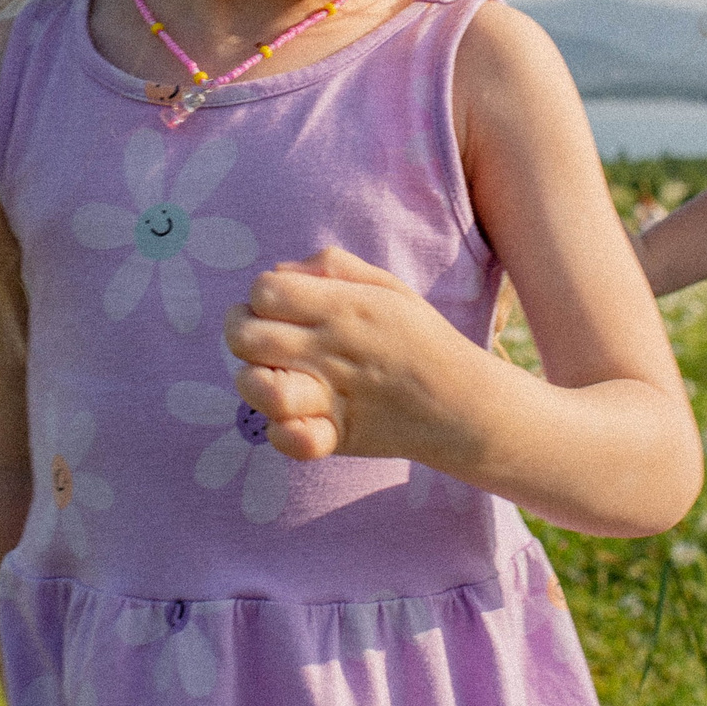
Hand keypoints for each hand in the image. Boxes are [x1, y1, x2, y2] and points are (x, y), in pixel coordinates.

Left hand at [222, 246, 486, 467]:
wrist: (465, 405)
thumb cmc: (420, 339)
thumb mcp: (387, 286)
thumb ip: (332, 266)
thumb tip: (279, 270)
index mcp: (344, 307)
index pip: (264, 290)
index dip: (261, 295)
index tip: (280, 307)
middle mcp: (332, 348)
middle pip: (244, 335)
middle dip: (241, 332)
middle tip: (264, 339)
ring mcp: (332, 396)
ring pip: (255, 386)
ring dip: (253, 380)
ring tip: (274, 376)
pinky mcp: (336, 437)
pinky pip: (285, 439)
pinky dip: (280, 430)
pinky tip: (294, 416)